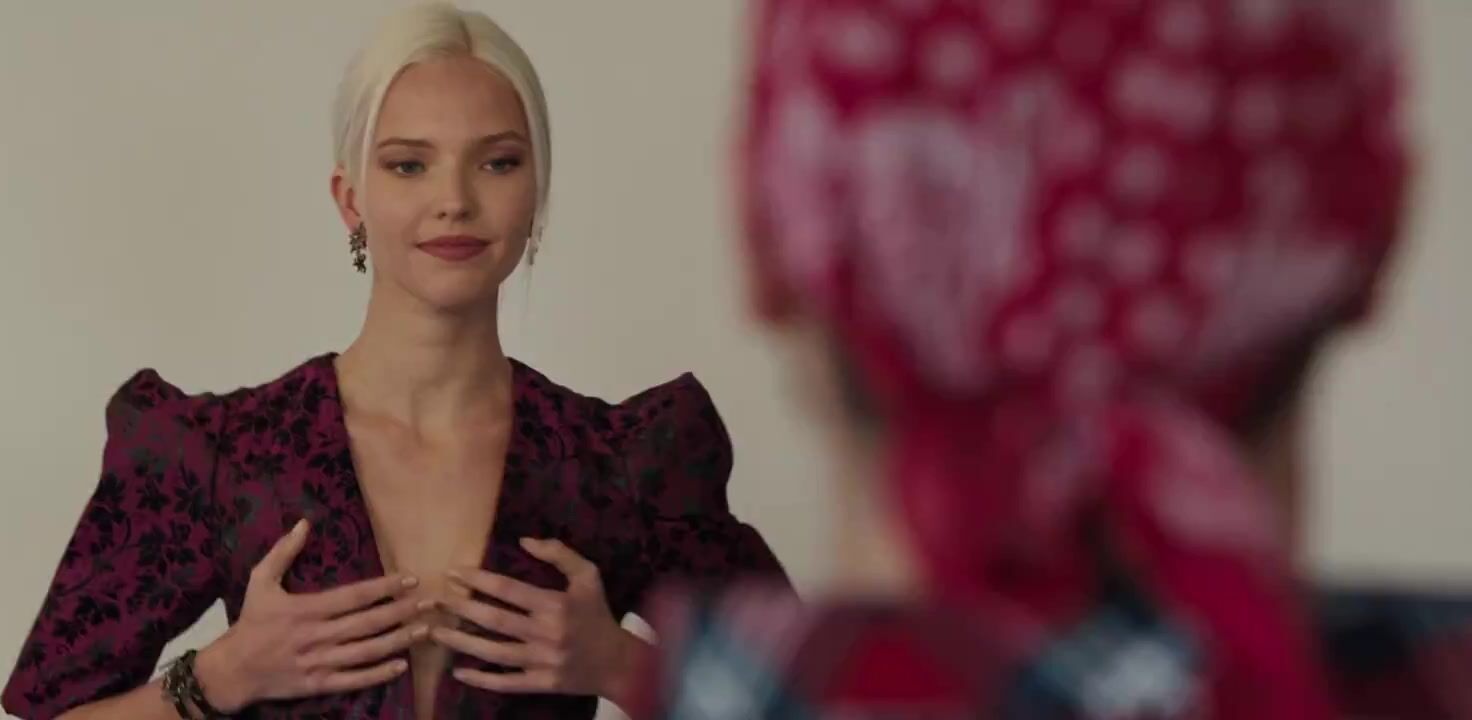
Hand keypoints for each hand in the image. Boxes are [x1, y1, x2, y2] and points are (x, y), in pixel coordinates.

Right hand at [194, 520, 430, 710]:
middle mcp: (315, 636)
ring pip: (365, 652)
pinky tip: (401, 666)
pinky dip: (378, 674)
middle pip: (367, 623)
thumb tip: (304, 523)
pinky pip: (353, 680)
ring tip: (423, 631)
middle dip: (401, 612)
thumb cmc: (250, 622)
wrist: (231, 670)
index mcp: (305, 609)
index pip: (354, 596)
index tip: (410, 578)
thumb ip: (283, 552)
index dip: (384, 587)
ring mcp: (318, 662)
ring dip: (397, 641)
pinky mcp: (317, 684)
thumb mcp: (260, 582)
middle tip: (429, 603)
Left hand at [432, 537, 647, 697]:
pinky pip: (505, 682)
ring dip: (461, 642)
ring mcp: (542, 661)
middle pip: (494, 620)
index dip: (478, 580)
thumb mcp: (588, 576)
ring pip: (493, 652)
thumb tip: (524, 540)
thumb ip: (559, 553)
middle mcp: (546, 633)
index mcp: (555, 604)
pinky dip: (480, 679)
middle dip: (461, 608)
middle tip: (435, 601)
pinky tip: (458, 671)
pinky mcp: (541, 683)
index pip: (508, 589)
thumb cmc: (598, 615)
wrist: (618, 662)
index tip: (454, 572)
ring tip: (435, 632)